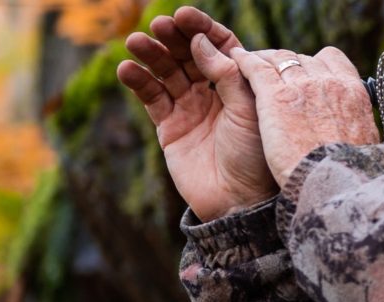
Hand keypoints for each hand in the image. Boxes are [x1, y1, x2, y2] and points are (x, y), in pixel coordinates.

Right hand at [117, 7, 276, 220]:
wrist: (240, 201)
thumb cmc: (256, 156)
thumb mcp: (249, 110)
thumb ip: (226, 75)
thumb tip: (200, 41)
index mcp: (239, 84)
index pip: (219, 46)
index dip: (202, 29)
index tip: (185, 15)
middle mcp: (214, 92)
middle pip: (190, 55)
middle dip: (174, 38)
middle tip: (159, 25)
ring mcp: (191, 108)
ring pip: (168, 73)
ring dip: (152, 55)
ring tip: (136, 41)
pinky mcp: (171, 127)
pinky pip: (152, 98)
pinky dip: (139, 82)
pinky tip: (127, 69)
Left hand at [230, 47, 379, 187]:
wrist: (335, 182)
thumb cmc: (347, 174)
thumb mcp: (364, 146)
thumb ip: (355, 133)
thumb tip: (354, 140)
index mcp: (352, 93)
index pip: (332, 59)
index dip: (315, 64)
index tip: (306, 74)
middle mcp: (328, 83)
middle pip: (302, 59)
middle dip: (287, 64)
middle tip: (272, 73)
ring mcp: (301, 87)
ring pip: (279, 59)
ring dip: (264, 60)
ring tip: (250, 63)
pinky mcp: (275, 97)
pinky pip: (257, 69)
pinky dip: (245, 62)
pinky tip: (236, 60)